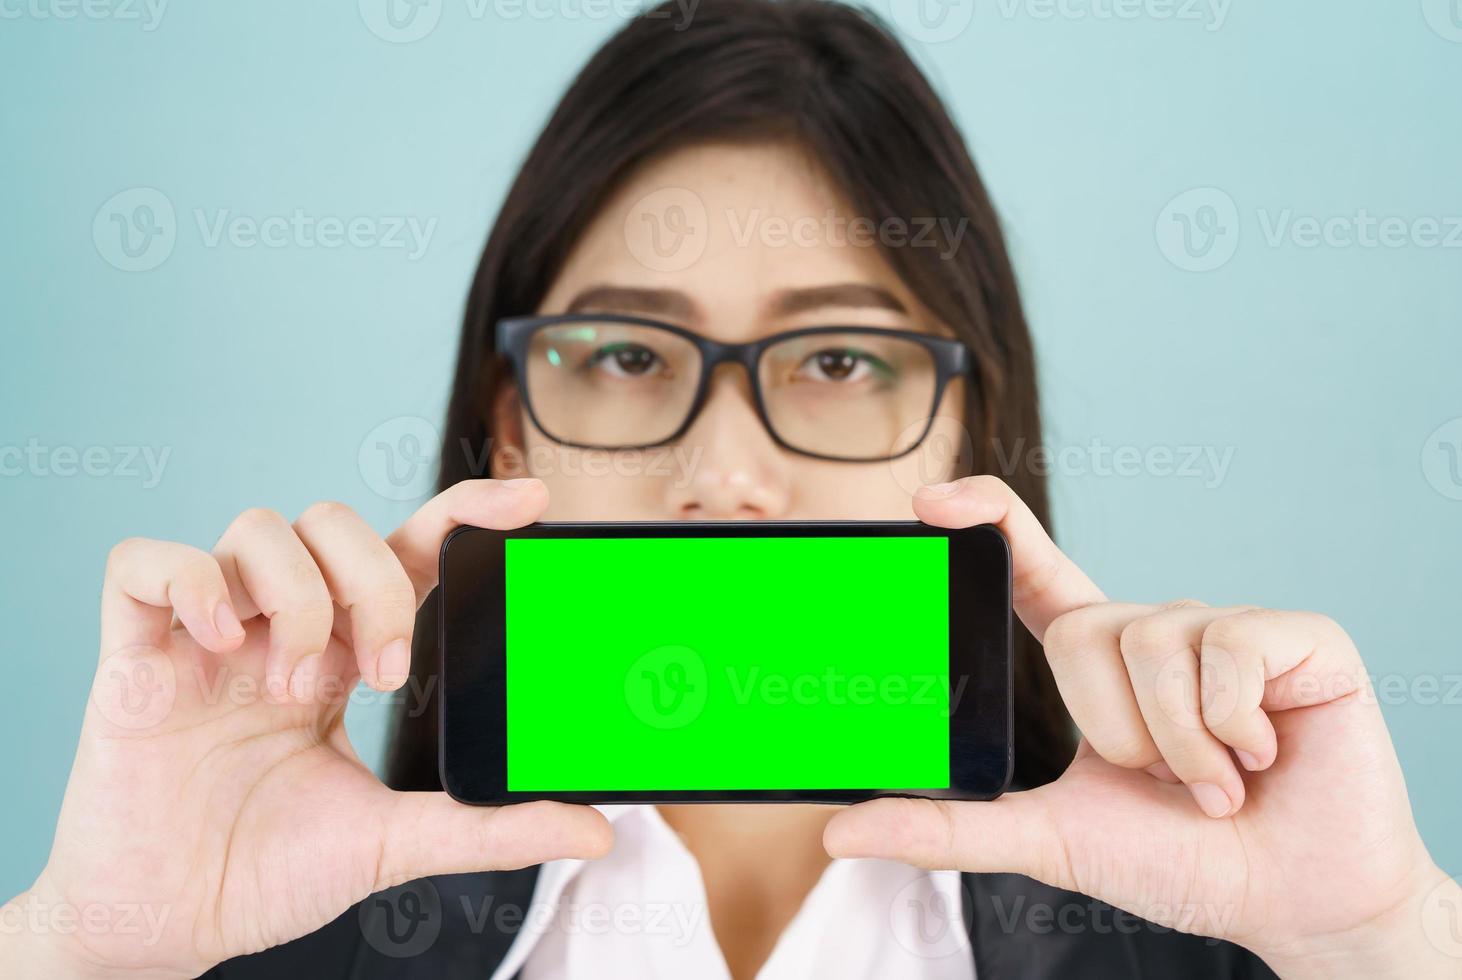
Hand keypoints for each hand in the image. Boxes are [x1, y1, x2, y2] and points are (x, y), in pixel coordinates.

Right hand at [2, 480, 610, 978]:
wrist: (168, 927)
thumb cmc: (268, 874)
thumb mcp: (394, 844)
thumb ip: (490, 828)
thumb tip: (594, 830)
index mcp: (339, 657)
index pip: (403, 552)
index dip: (461, 512)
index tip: (529, 503)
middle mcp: (277, 629)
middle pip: (333, 523)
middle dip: (374, 583)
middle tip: (381, 672)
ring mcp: (204, 636)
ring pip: (257, 528)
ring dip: (296, 597)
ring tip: (290, 686)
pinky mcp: (132, 654)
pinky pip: (145, 561)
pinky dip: (190, 582)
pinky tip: (219, 641)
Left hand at [824, 476, 1458, 978]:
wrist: (1294, 900)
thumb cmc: (1177, 863)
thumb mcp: (1049, 840)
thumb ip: (949, 830)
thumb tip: (841, 830)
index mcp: (1098, 661)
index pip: (1033, 567)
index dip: (987, 519)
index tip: (931, 503)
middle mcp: (1155, 628)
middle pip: (1083, 629)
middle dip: (1117, 730)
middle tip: (1162, 783)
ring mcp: (1225, 627)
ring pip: (1149, 642)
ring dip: (1177, 744)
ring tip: (1216, 780)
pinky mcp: (1296, 638)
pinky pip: (1226, 650)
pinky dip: (1234, 727)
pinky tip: (1263, 757)